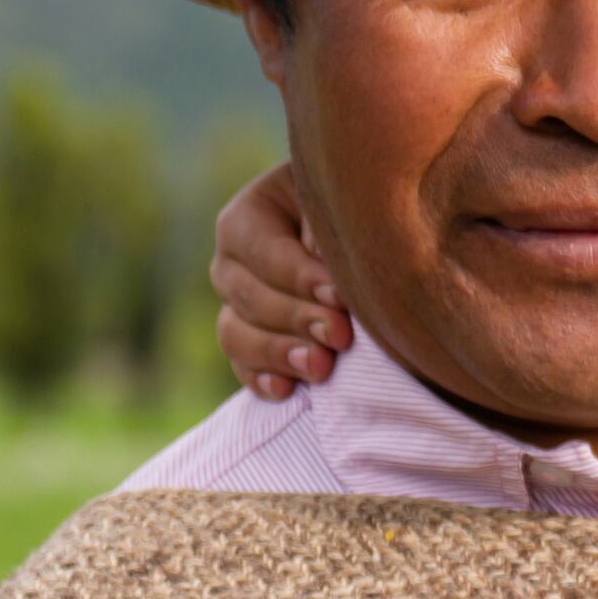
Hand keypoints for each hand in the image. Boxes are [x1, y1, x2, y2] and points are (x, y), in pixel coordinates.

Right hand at [211, 162, 353, 397]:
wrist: (364, 240)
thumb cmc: (358, 212)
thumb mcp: (345, 208)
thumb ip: (331, 234)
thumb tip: (328, 280)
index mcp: (250, 216)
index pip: (264, 251)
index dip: (301, 277)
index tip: (340, 296)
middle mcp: (232, 260)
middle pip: (249, 296)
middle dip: (297, 319)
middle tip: (341, 336)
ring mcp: (235, 304)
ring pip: (236, 333)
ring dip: (279, 353)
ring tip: (322, 367)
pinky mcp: (249, 340)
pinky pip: (242, 365)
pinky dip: (262, 379)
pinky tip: (288, 390)